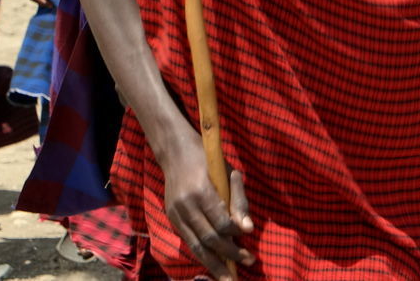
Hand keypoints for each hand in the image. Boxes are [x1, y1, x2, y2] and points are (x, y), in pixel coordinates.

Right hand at [160, 123, 254, 279]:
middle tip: (248, 262)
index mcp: (200, 191)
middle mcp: (185, 205)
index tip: (248, 239)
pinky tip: (214, 264)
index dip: (235, 234)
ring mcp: (175, 214)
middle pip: (208, 238)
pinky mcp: (172, 219)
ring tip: (229, 277)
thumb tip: (248, 229)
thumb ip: (238, 199)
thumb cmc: (208, 159)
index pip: (220, 222)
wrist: (175, 152)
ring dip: (214, 264)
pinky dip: (201, 255)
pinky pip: (188, 241)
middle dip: (229, 254)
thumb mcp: (228, 172)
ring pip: (196, 245)